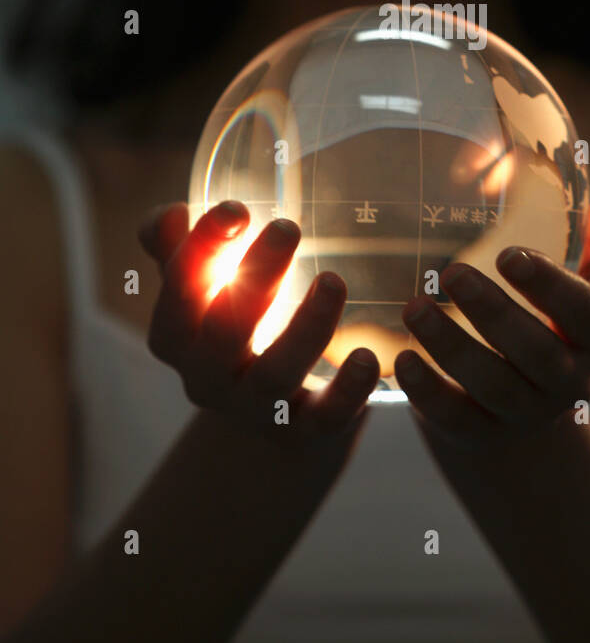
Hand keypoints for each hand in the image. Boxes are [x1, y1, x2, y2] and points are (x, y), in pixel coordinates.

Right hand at [138, 200, 380, 455]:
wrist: (268, 415)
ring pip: (276, 374)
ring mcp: (255, 411)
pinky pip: (325, 419)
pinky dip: (347, 391)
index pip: (179, 292)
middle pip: (224, 332)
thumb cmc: (230, 326)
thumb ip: (175, 247)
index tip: (237, 208)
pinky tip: (366, 356)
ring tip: (334, 280)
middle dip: (256, 277)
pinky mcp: (304, 434)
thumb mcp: (198, 289)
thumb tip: (170, 214)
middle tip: (288, 226)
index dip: (203, 249)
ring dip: (306, 326)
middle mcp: (207, 380)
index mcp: (174, 339)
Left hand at [393, 196, 589, 454]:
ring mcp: (526, 414)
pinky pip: (456, 418)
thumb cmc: (551, 316)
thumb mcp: (581, 277)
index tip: (508, 254)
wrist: (521, 400)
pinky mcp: (480, 434)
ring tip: (414, 308)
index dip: (550, 286)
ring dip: (452, 347)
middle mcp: (570, 382)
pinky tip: (402, 360)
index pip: (586, 314)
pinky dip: (428, 391)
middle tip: (451, 273)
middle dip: (494, 313)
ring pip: (495, 386)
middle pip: (538, 354)